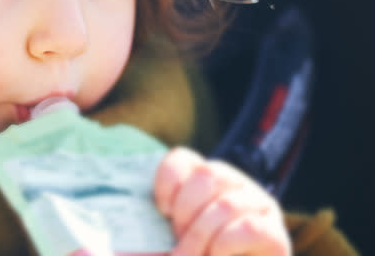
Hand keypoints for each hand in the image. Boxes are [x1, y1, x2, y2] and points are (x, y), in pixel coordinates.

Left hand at [153, 147, 290, 255]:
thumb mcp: (166, 241)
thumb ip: (153, 227)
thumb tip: (126, 230)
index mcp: (204, 182)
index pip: (183, 158)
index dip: (168, 180)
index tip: (162, 211)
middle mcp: (235, 186)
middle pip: (209, 174)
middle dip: (186, 211)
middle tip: (178, 243)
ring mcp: (260, 208)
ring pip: (227, 204)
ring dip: (201, 235)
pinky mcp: (276, 236)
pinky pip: (249, 227)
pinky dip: (223, 246)